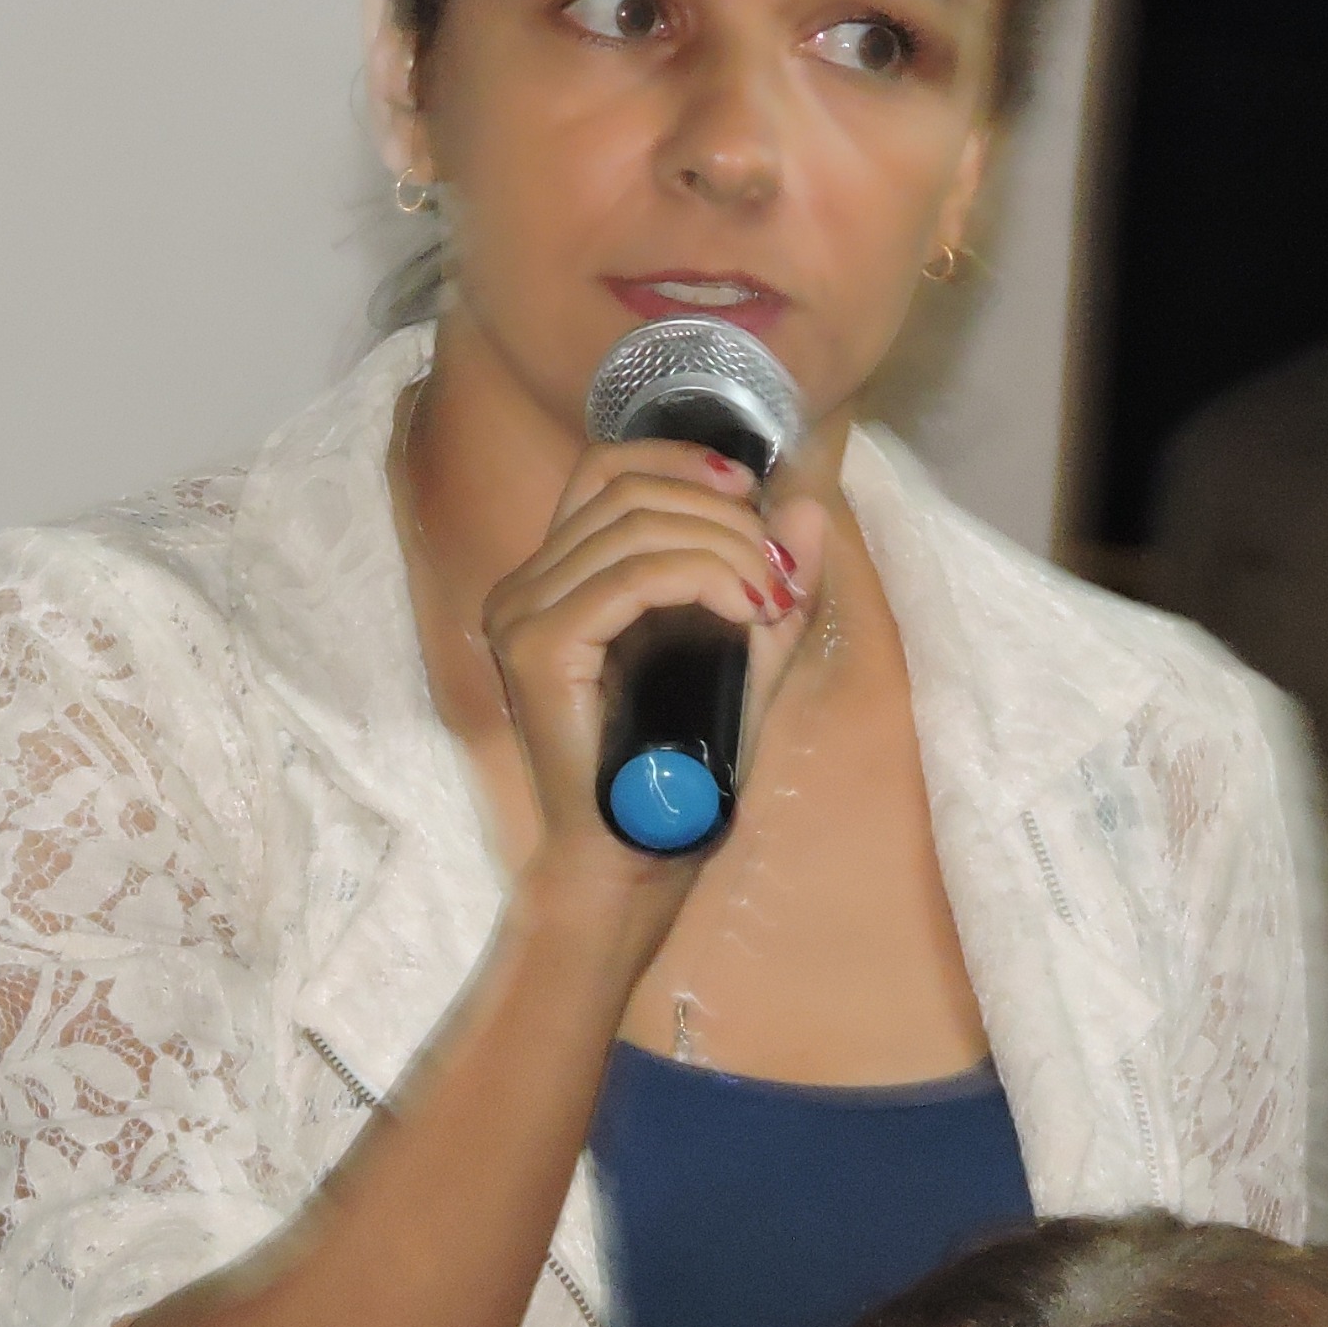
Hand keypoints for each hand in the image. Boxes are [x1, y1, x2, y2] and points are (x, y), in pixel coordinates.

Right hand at [479, 440, 831, 898]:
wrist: (632, 861)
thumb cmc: (680, 771)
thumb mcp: (742, 658)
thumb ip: (769, 582)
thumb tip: (805, 506)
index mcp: (554, 581)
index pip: (607, 470)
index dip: (685, 465)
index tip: (753, 504)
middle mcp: (523, 588)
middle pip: (627, 488)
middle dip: (722, 517)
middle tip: (776, 576)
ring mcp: (523, 615)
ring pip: (636, 525)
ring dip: (724, 548)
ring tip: (767, 600)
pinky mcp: (539, 649)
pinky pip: (633, 576)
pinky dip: (703, 577)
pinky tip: (745, 610)